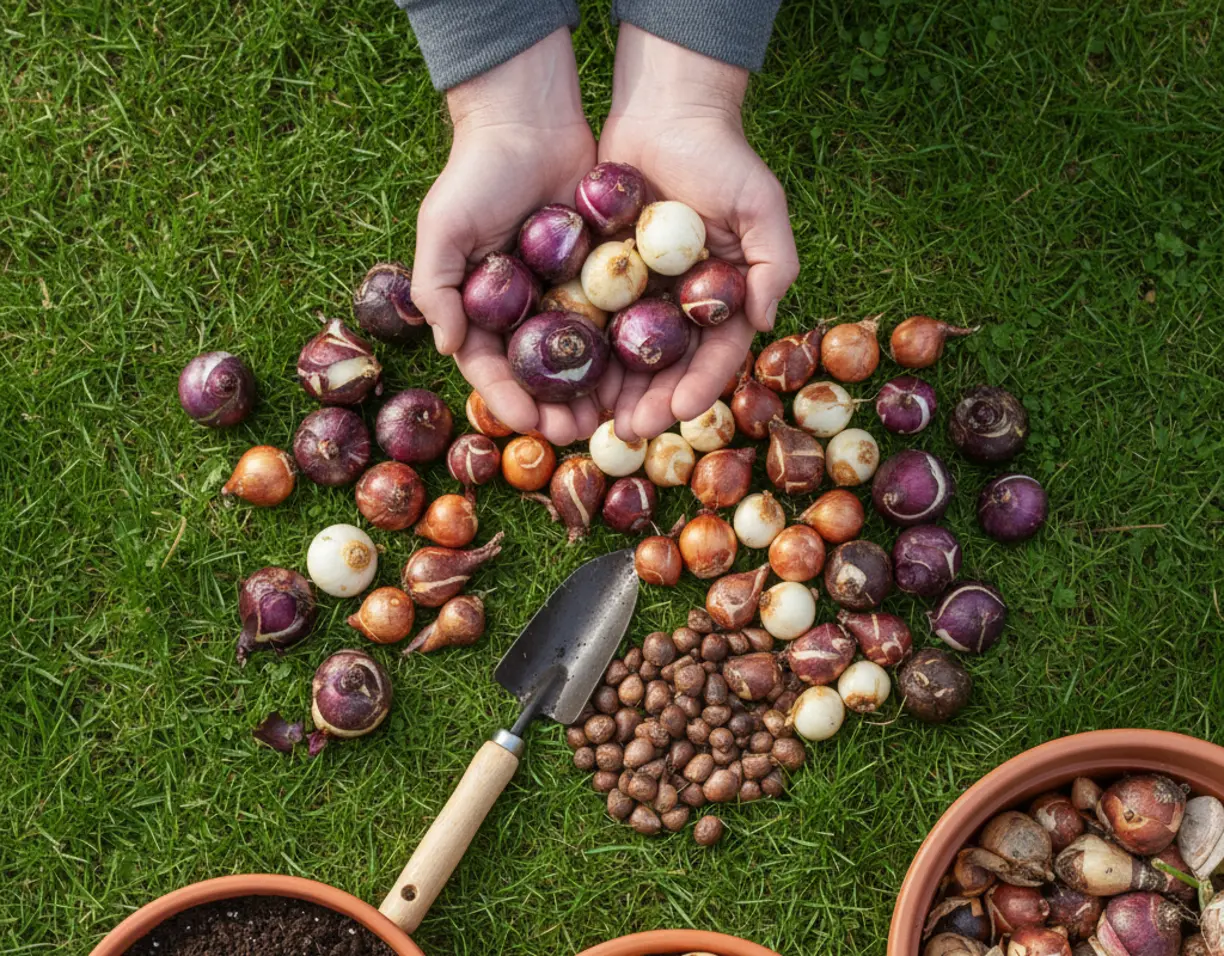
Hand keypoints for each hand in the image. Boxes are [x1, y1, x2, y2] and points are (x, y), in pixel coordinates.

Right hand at [411, 30, 599, 445]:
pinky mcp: (600, 275)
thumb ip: (434, 286)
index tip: (531, 424)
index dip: (508, 400)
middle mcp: (522, 310)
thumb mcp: (442, 226)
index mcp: (480, 308)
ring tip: (613, 415)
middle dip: (556, 407)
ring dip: (594, 390)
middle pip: (539, 374)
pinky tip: (640, 373)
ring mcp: (563, 295)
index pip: (490, 368)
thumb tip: (447, 345)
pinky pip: (613, 319)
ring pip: (579, 357)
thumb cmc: (475, 172)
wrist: (530, 119)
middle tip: (579, 430)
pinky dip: (623, 347)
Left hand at [595, 24, 798, 441]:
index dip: (699, 386)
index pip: (715, 355)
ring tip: (593, 418)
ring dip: (612, 389)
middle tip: (627, 429)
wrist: (665, 110)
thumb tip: (764, 322)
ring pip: (626, 353)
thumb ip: (774, 262)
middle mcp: (681, 303)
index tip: (678, 412)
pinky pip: (590, 318)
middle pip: (666, 366)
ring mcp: (640, 292)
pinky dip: (581, 350)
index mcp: (722, 297)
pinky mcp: (601, 275)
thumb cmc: (721, 156)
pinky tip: (565, 376)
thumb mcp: (761, 204)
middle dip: (650, 401)